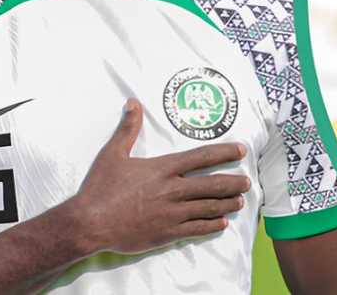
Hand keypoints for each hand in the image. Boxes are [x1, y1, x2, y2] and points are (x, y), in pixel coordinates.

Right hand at [68, 98, 250, 254]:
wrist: (89, 223)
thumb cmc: (100, 188)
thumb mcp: (113, 153)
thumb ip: (128, 128)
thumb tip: (133, 103)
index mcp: (163, 168)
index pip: (202, 157)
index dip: (224, 152)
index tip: (241, 150)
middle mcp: (172, 190)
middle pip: (212, 184)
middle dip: (232, 183)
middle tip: (247, 183)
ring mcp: (171, 213)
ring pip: (208, 208)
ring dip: (226, 204)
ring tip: (239, 202)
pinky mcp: (166, 233)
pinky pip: (195, 229)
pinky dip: (211, 226)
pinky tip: (221, 224)